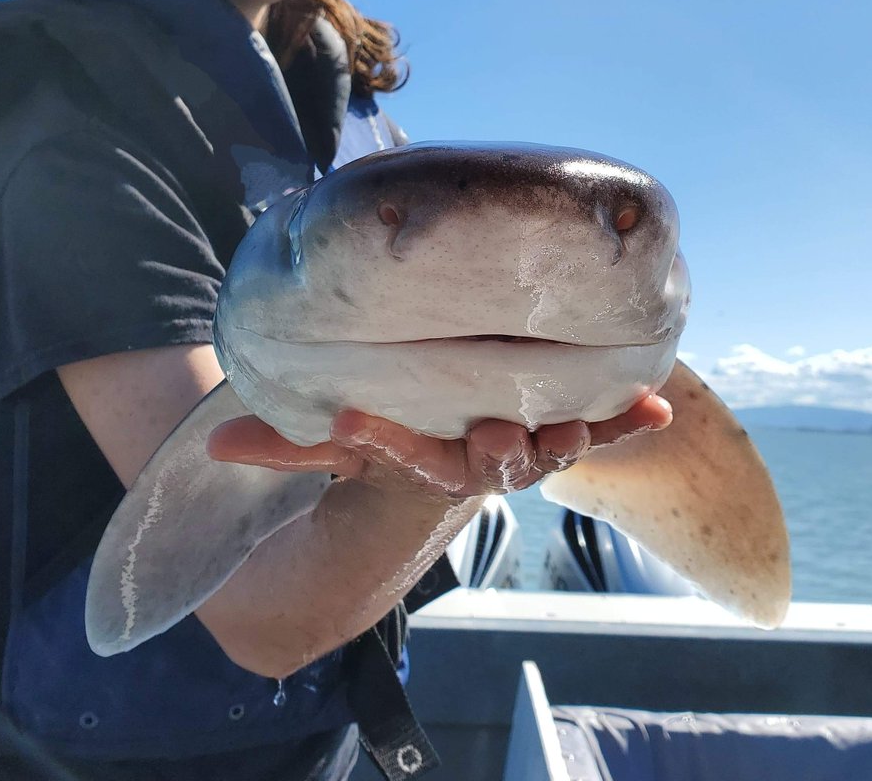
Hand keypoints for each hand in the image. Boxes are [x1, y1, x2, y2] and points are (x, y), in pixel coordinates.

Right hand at [206, 393, 672, 499]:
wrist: (449, 459)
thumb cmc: (392, 445)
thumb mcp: (337, 449)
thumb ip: (285, 448)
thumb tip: (214, 448)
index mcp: (425, 463)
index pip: (401, 461)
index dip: (379, 447)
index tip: (349, 426)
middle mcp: (481, 459)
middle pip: (491, 462)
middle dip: (495, 448)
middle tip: (494, 432)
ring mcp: (528, 442)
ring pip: (553, 444)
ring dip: (575, 434)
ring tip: (594, 418)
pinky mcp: (565, 424)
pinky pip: (601, 424)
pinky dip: (627, 418)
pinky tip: (657, 407)